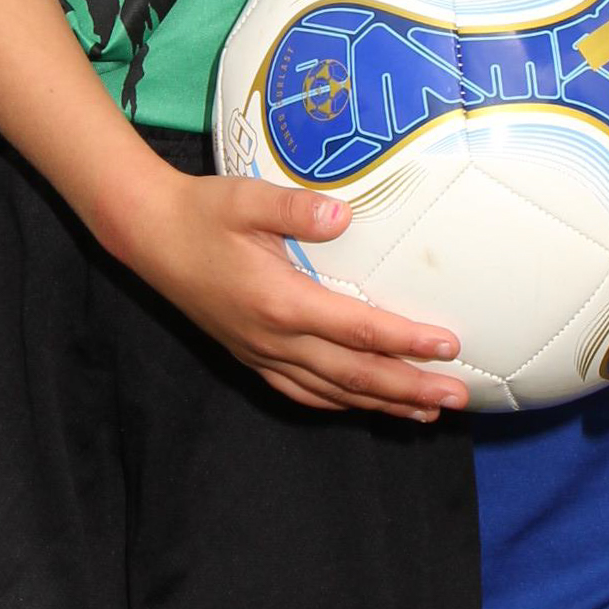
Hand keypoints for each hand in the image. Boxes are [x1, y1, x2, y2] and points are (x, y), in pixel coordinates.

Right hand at [109, 167, 470, 425]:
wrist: (150, 236)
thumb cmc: (204, 211)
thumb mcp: (247, 197)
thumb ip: (296, 206)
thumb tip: (344, 214)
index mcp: (280, 301)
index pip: (357, 330)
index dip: (405, 342)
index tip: (448, 346)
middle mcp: (273, 339)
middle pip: (354, 375)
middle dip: (409, 388)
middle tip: (458, 397)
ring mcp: (260, 353)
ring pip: (331, 392)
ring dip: (382, 404)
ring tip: (427, 410)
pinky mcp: (250, 355)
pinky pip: (302, 391)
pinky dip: (340, 403)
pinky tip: (363, 405)